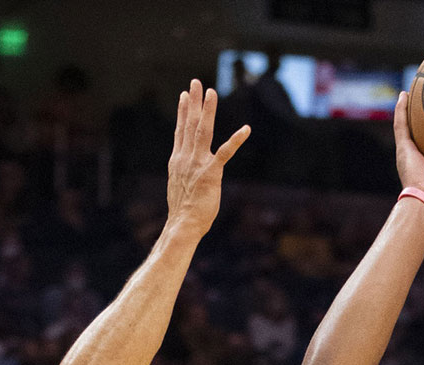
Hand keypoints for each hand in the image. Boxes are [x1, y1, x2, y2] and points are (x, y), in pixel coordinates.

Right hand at [166, 80, 250, 235]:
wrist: (183, 223)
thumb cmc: (183, 210)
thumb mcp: (179, 185)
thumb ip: (183, 172)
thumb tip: (185, 169)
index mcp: (177, 160)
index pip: (180, 131)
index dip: (183, 112)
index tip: (184, 95)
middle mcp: (185, 158)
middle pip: (189, 125)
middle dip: (193, 102)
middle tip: (196, 83)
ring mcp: (197, 164)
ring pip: (202, 131)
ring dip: (207, 110)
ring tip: (211, 92)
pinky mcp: (211, 172)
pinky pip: (225, 153)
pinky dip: (236, 140)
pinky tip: (246, 129)